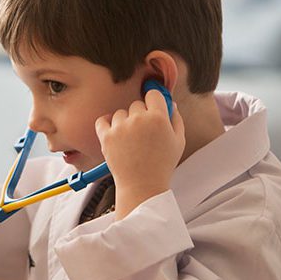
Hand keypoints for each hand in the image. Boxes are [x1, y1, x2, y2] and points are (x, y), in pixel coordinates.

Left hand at [94, 89, 184, 219]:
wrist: (142, 185)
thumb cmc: (162, 164)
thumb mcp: (178, 141)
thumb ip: (176, 119)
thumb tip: (171, 104)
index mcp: (158, 118)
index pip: (153, 94)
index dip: (154, 100)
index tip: (153, 106)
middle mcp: (138, 119)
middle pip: (136, 104)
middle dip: (140, 115)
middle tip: (144, 132)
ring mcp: (120, 127)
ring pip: (120, 113)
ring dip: (124, 122)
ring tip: (131, 140)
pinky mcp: (106, 136)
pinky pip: (102, 120)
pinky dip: (106, 124)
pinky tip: (114, 132)